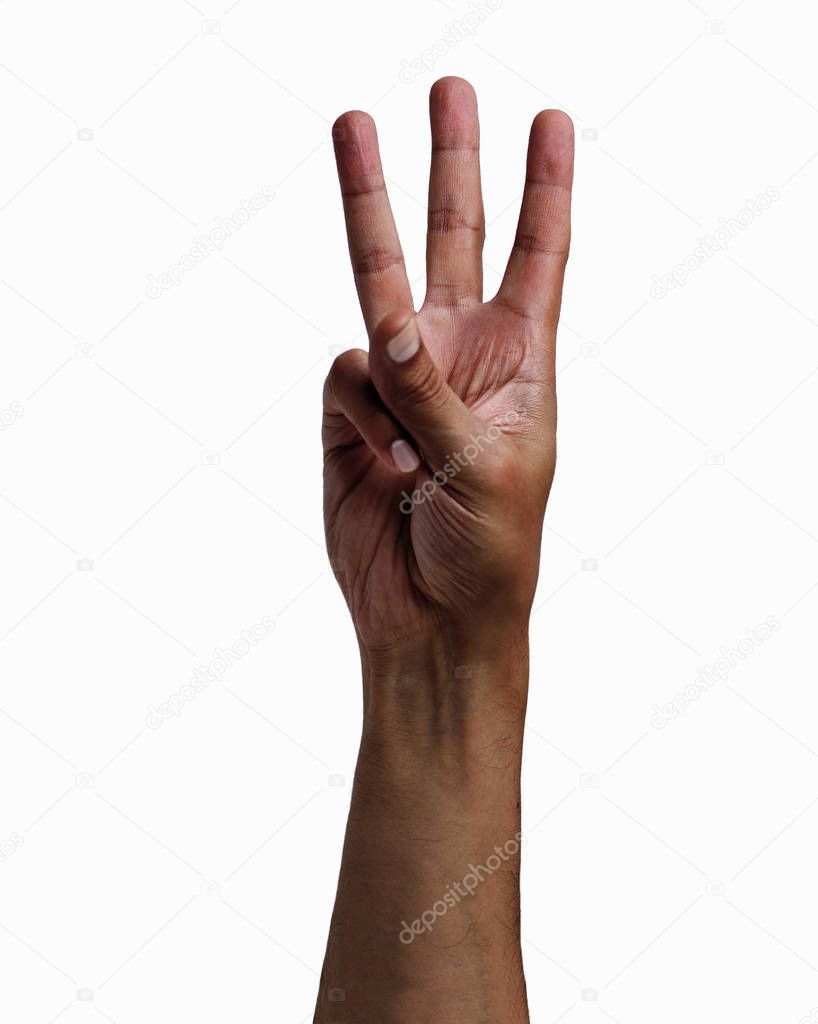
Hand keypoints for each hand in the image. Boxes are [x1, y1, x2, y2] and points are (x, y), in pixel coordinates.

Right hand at [323, 77, 573, 655]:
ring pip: (375, 287)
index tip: (552, 122)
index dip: (546, 190)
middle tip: (450, 88)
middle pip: (454, 242)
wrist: (430, 621)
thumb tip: (382, 323)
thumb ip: (430, 391)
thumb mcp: (485, 467)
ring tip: (352, 127)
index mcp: (518, 365)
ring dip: (366, 205)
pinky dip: (359, 410)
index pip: (538, 259)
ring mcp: (399, 385)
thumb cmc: (489, 551)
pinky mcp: (348, 417)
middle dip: (452, 166)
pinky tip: (383, 458)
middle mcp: (457, 359)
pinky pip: (343, 378)